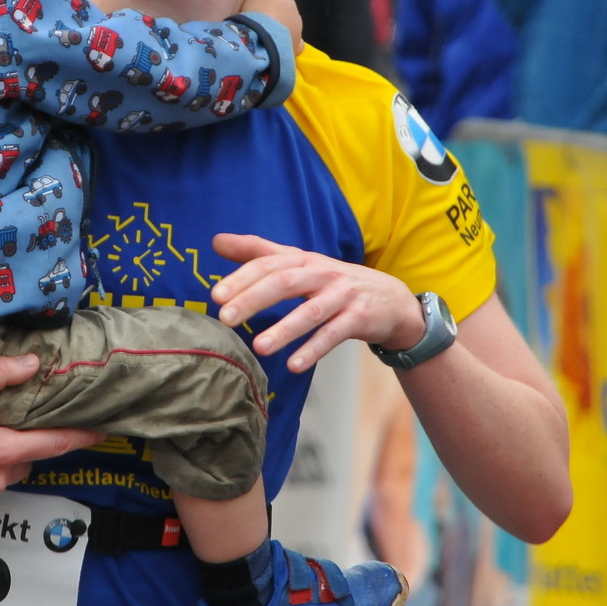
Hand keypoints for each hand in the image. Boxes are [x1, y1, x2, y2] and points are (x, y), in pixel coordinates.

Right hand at [0, 355, 101, 503]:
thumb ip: (1, 376)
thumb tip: (33, 363)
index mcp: (4, 451)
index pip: (57, 444)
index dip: (83, 437)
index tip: (104, 431)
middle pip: (33, 457)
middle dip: (32, 440)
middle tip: (22, 421)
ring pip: (12, 470)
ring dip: (10, 455)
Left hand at [210, 233, 425, 373]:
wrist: (391, 300)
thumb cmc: (333, 282)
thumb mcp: (299, 264)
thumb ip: (258, 253)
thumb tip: (216, 241)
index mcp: (303, 260)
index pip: (268, 264)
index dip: (242, 277)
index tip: (215, 295)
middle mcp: (322, 273)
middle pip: (285, 282)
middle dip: (254, 299)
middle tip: (225, 318)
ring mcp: (343, 295)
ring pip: (311, 312)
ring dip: (284, 329)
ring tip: (259, 347)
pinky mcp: (360, 318)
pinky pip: (335, 335)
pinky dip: (314, 349)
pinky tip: (294, 364)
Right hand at [241, 0, 302, 54]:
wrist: (264, 44)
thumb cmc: (259, 14)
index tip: (255, 2)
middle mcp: (297, 15)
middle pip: (284, 10)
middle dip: (274, 12)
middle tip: (259, 19)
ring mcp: (298, 33)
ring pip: (288, 25)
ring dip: (279, 27)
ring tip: (265, 33)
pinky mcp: (295, 49)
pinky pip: (292, 43)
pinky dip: (285, 42)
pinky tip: (277, 44)